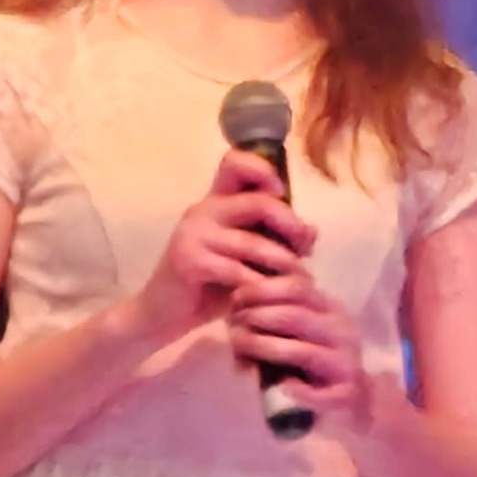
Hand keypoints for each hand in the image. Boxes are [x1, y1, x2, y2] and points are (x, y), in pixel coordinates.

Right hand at [130, 150, 316, 346]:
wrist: (163, 314)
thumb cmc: (209, 284)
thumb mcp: (245, 258)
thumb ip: (272, 240)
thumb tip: (312, 231)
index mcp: (214, 201)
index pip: (234, 162)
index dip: (264, 170)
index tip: (282, 194)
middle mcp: (202, 210)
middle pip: (258, 202)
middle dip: (290, 225)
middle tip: (305, 248)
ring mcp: (193, 234)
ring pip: (253, 242)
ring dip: (283, 263)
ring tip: (298, 280)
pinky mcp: (188, 260)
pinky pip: (236, 270)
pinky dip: (259, 286)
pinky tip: (267, 297)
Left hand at [227, 270, 370, 427]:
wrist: (359, 403)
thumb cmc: (317, 363)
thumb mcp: (301, 331)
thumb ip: (277, 314)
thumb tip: (233, 304)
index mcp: (332, 310)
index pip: (297, 286)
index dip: (261, 289)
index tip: (235, 297)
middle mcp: (343, 332)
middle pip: (294, 315)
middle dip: (255, 317)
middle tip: (232, 324)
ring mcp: (346, 364)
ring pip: (300, 352)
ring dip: (261, 348)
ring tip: (239, 348)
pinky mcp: (346, 395)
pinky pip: (313, 392)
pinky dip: (292, 389)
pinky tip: (280, 386)